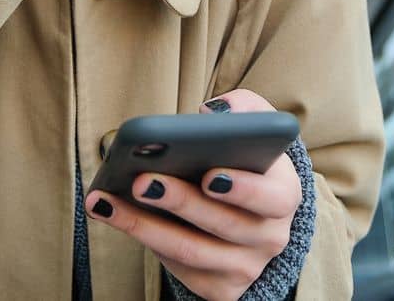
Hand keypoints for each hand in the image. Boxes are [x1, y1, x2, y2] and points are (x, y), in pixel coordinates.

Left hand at [84, 89, 300, 300]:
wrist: (250, 213)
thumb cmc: (245, 162)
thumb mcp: (255, 131)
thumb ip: (244, 110)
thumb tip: (214, 112)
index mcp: (283, 195)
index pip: (272, 197)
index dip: (243, 189)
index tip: (208, 174)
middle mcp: (270, 236)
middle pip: (223, 224)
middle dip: (180, 201)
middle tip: (143, 181)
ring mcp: (246, 266)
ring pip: (192, 251)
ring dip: (145, 226)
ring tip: (109, 201)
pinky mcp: (220, 288)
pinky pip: (179, 269)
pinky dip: (144, 242)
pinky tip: (115, 216)